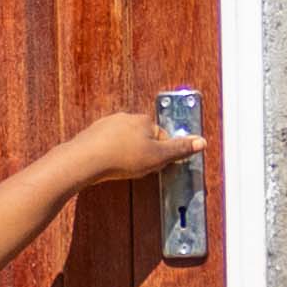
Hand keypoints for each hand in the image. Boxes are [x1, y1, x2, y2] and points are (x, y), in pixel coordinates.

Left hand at [62, 105, 190, 186]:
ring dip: (126, 153)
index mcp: (144, 120)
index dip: (162, 153)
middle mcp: (126, 118)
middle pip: (143, 137)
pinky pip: (108, 145)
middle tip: (140, 168)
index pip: (161, 135)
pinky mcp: (93, 135)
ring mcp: (108, 125)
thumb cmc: (121, 157)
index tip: (157, 164)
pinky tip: (109, 166)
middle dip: (144, 152)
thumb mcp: (158, 157)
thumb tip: (201, 142)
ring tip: (122, 168)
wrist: (85, 160)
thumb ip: (179, 149)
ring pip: (124, 140)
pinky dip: (111, 154)